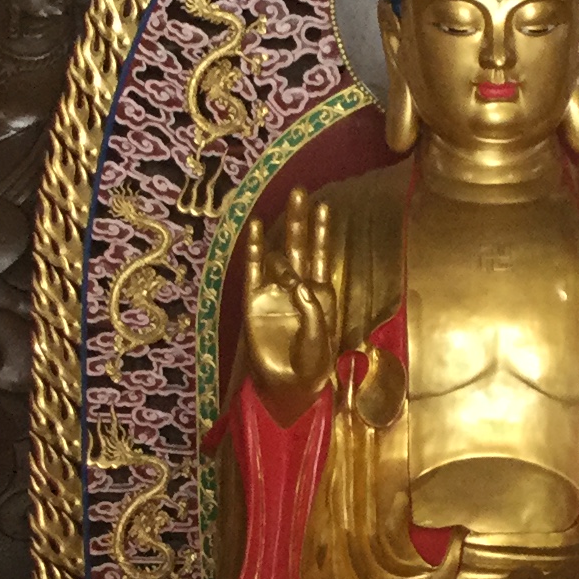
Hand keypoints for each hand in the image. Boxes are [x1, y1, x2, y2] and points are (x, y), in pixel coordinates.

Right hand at [240, 189, 340, 419]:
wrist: (288, 387)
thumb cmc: (312, 365)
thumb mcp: (321, 337)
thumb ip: (313, 309)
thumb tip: (298, 282)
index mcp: (321, 293)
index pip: (322, 255)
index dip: (322, 231)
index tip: (324, 206)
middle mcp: (298, 287)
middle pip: (300, 245)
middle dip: (301, 219)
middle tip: (300, 191)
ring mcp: (275, 292)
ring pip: (279, 257)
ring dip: (283, 248)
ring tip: (285, 245)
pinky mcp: (255, 302)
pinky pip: (254, 271)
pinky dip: (255, 250)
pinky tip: (256, 229)